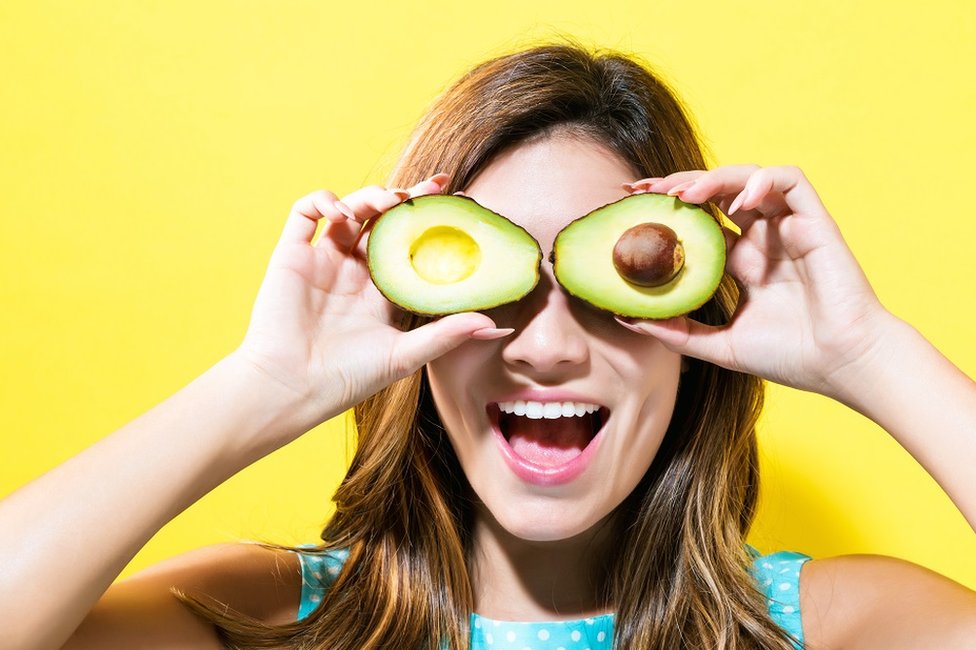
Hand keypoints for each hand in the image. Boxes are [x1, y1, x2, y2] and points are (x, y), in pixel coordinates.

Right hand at [232, 173, 510, 428]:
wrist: (292, 387)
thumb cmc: (348, 378)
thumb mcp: (406, 354)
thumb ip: (448, 334)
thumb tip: (498, 329)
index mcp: (382, 291)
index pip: (411, 245)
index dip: (432, 222)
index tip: (458, 203)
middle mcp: (354, 272)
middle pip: (384, 221)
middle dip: (408, 198)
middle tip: (435, 186)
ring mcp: (322, 261)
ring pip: (350, 211)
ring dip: (371, 197)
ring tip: (391, 201)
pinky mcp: (291, 255)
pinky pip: (304, 213)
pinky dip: (324, 200)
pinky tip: (342, 211)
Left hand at [617, 164, 896, 398]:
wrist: (842, 365)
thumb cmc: (792, 357)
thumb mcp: (719, 345)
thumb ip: (677, 331)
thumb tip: (625, 316)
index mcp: (743, 262)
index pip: (700, 223)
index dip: (667, 210)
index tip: (631, 206)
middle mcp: (763, 239)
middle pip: (715, 195)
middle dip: (678, 184)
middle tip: (641, 189)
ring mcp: (788, 227)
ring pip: (747, 180)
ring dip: (712, 179)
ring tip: (681, 194)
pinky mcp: (815, 222)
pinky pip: (790, 181)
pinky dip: (761, 180)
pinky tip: (736, 200)